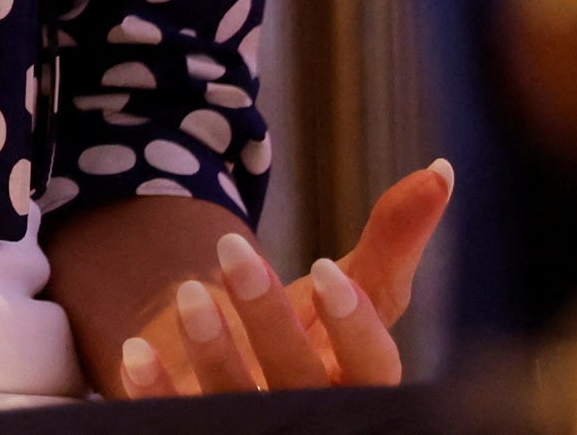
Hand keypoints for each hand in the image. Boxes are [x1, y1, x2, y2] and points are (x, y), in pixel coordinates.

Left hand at [111, 163, 451, 396]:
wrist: (240, 375)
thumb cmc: (309, 335)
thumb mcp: (348, 289)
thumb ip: (393, 239)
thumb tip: (441, 169)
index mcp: (358, 381)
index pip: (373, 366)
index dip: (354, 325)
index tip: (326, 270)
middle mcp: (312, 409)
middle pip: (300, 379)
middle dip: (268, 320)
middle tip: (234, 249)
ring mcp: (254, 424)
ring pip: (239, 402)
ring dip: (214, 351)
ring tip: (187, 290)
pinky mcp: (197, 428)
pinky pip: (175, 418)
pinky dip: (157, 389)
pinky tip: (135, 349)